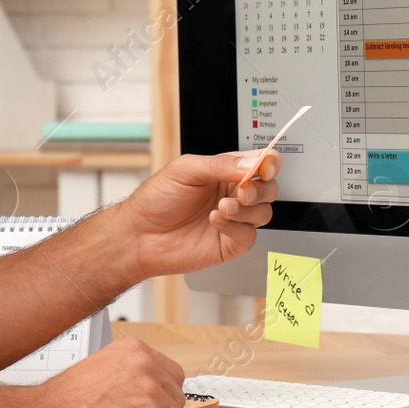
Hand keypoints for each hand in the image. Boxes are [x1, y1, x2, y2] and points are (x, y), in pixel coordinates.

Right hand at [25, 338, 185, 407]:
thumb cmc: (62, 401)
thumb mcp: (99, 366)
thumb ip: (129, 371)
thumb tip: (150, 386)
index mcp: (134, 349)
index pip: (173, 374)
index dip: (161, 394)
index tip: (146, 405)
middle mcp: (145, 364)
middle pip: (177, 397)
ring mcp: (149, 390)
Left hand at [113, 149, 281, 279]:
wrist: (140, 235)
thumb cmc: (157, 199)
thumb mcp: (186, 170)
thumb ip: (221, 164)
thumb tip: (252, 163)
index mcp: (225, 172)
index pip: (260, 163)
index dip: (269, 164)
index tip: (264, 168)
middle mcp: (232, 194)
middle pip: (269, 189)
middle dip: (261, 189)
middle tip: (242, 191)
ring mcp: (233, 220)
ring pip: (264, 213)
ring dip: (246, 209)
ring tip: (221, 208)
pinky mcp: (230, 244)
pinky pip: (249, 235)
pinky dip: (235, 227)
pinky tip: (215, 221)